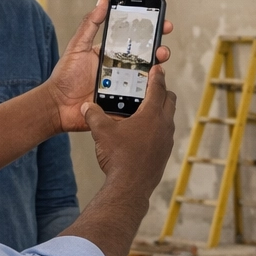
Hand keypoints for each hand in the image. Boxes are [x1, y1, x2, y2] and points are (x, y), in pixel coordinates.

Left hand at [45, 0, 173, 133]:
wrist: (58, 106)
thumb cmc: (65, 76)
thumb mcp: (78, 46)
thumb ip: (90, 23)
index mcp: (113, 55)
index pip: (136, 41)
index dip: (152, 32)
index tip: (164, 24)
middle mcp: (122, 70)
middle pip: (148, 60)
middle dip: (160, 52)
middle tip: (161, 49)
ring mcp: (124, 88)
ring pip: (148, 80)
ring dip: (157, 74)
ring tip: (157, 68)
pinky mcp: (124, 105)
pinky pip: (140, 101)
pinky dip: (149, 96)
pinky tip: (152, 91)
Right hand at [83, 62, 176, 196]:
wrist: (129, 187)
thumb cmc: (118, 156)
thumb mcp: (102, 132)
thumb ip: (93, 115)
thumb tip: (85, 107)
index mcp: (152, 114)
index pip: (158, 88)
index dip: (157, 76)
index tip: (158, 67)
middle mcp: (164, 125)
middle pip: (170, 100)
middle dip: (162, 91)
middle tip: (152, 88)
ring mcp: (167, 141)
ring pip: (168, 118)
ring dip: (160, 111)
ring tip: (145, 111)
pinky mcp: (165, 154)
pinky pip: (164, 135)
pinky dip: (157, 129)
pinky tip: (143, 134)